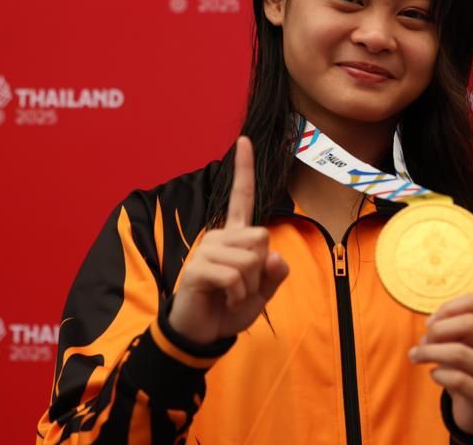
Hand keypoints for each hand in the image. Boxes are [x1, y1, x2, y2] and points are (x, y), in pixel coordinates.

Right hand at [168, 136, 289, 344]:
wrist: (205, 332)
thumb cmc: (232, 306)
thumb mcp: (263, 290)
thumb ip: (275, 272)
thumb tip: (274, 255)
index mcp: (236, 235)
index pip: (242, 197)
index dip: (244, 169)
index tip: (244, 139)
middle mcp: (219, 236)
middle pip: (262, 237)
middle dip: (262, 266)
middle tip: (244, 284)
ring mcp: (206, 250)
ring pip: (250, 259)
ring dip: (249, 284)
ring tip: (232, 293)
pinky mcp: (197, 269)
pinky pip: (234, 276)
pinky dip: (238, 293)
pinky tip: (224, 298)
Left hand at [409, 294, 472, 435]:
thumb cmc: (471, 369)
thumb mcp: (468, 344)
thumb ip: (453, 330)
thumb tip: (430, 326)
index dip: (448, 308)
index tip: (431, 322)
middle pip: (470, 323)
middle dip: (439, 329)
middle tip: (423, 340)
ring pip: (460, 352)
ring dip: (430, 352)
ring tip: (416, 356)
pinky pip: (457, 379)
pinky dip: (438, 374)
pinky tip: (434, 374)